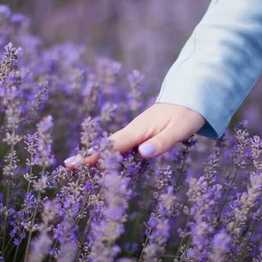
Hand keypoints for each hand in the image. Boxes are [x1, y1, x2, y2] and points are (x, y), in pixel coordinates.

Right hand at [63, 102, 206, 168]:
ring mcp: (137, 131)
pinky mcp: (142, 133)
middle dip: (89, 154)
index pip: (114, 145)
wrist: (193, 96)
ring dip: (96, 154)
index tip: (77, 162)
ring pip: (113, 144)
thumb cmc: (188, 113)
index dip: (96, 155)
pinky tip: (105, 161)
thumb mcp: (181, 129)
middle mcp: (135, 130)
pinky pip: (122, 145)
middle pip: (108, 145)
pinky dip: (110, 152)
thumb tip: (143, 153)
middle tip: (68, 165)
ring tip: (79, 164)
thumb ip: (162, 142)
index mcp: (140, 129)